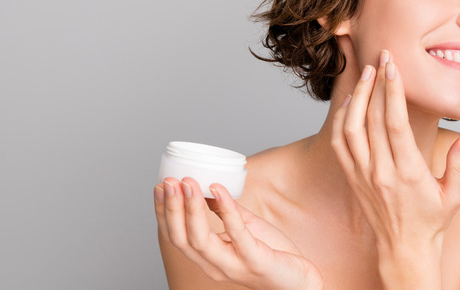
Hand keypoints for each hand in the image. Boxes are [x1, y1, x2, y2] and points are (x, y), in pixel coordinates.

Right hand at [154, 177, 322, 289]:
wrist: (299, 280)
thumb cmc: (272, 254)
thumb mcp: (244, 229)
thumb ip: (225, 212)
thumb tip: (208, 187)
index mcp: (208, 258)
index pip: (175, 237)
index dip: (163, 212)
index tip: (159, 187)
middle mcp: (214, 265)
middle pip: (181, 239)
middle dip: (171, 209)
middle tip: (168, 182)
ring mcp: (233, 265)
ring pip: (200, 240)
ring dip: (191, 209)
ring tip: (188, 183)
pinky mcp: (254, 260)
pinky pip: (236, 234)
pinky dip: (226, 210)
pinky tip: (219, 189)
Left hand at [330, 50, 459, 282]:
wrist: (404, 250)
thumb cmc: (432, 222)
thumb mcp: (455, 196)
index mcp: (408, 173)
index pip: (394, 123)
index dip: (391, 91)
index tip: (392, 66)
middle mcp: (381, 172)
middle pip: (371, 118)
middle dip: (375, 83)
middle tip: (380, 57)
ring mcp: (363, 175)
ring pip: (350, 128)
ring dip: (356, 97)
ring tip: (365, 73)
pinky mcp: (352, 179)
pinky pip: (340, 144)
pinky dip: (342, 120)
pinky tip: (350, 103)